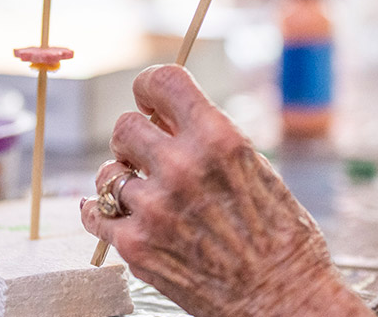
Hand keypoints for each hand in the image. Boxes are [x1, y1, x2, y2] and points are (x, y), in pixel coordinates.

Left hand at [81, 65, 365, 316]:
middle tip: (146, 154)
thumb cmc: (280, 237)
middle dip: (134, 138)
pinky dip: (99, 213)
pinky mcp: (136, 246)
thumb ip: (208, 140)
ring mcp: (154, 208)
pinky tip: (114, 213)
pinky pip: (95, 215)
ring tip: (144, 193)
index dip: (149, 87)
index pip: (163, 82)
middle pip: (124, 127)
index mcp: (218, 139)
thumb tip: (165, 116)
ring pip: (107, 173)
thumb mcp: (254, 169)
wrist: (283, 299)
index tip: (147, 99)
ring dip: (122, 180)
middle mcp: (182, 167)